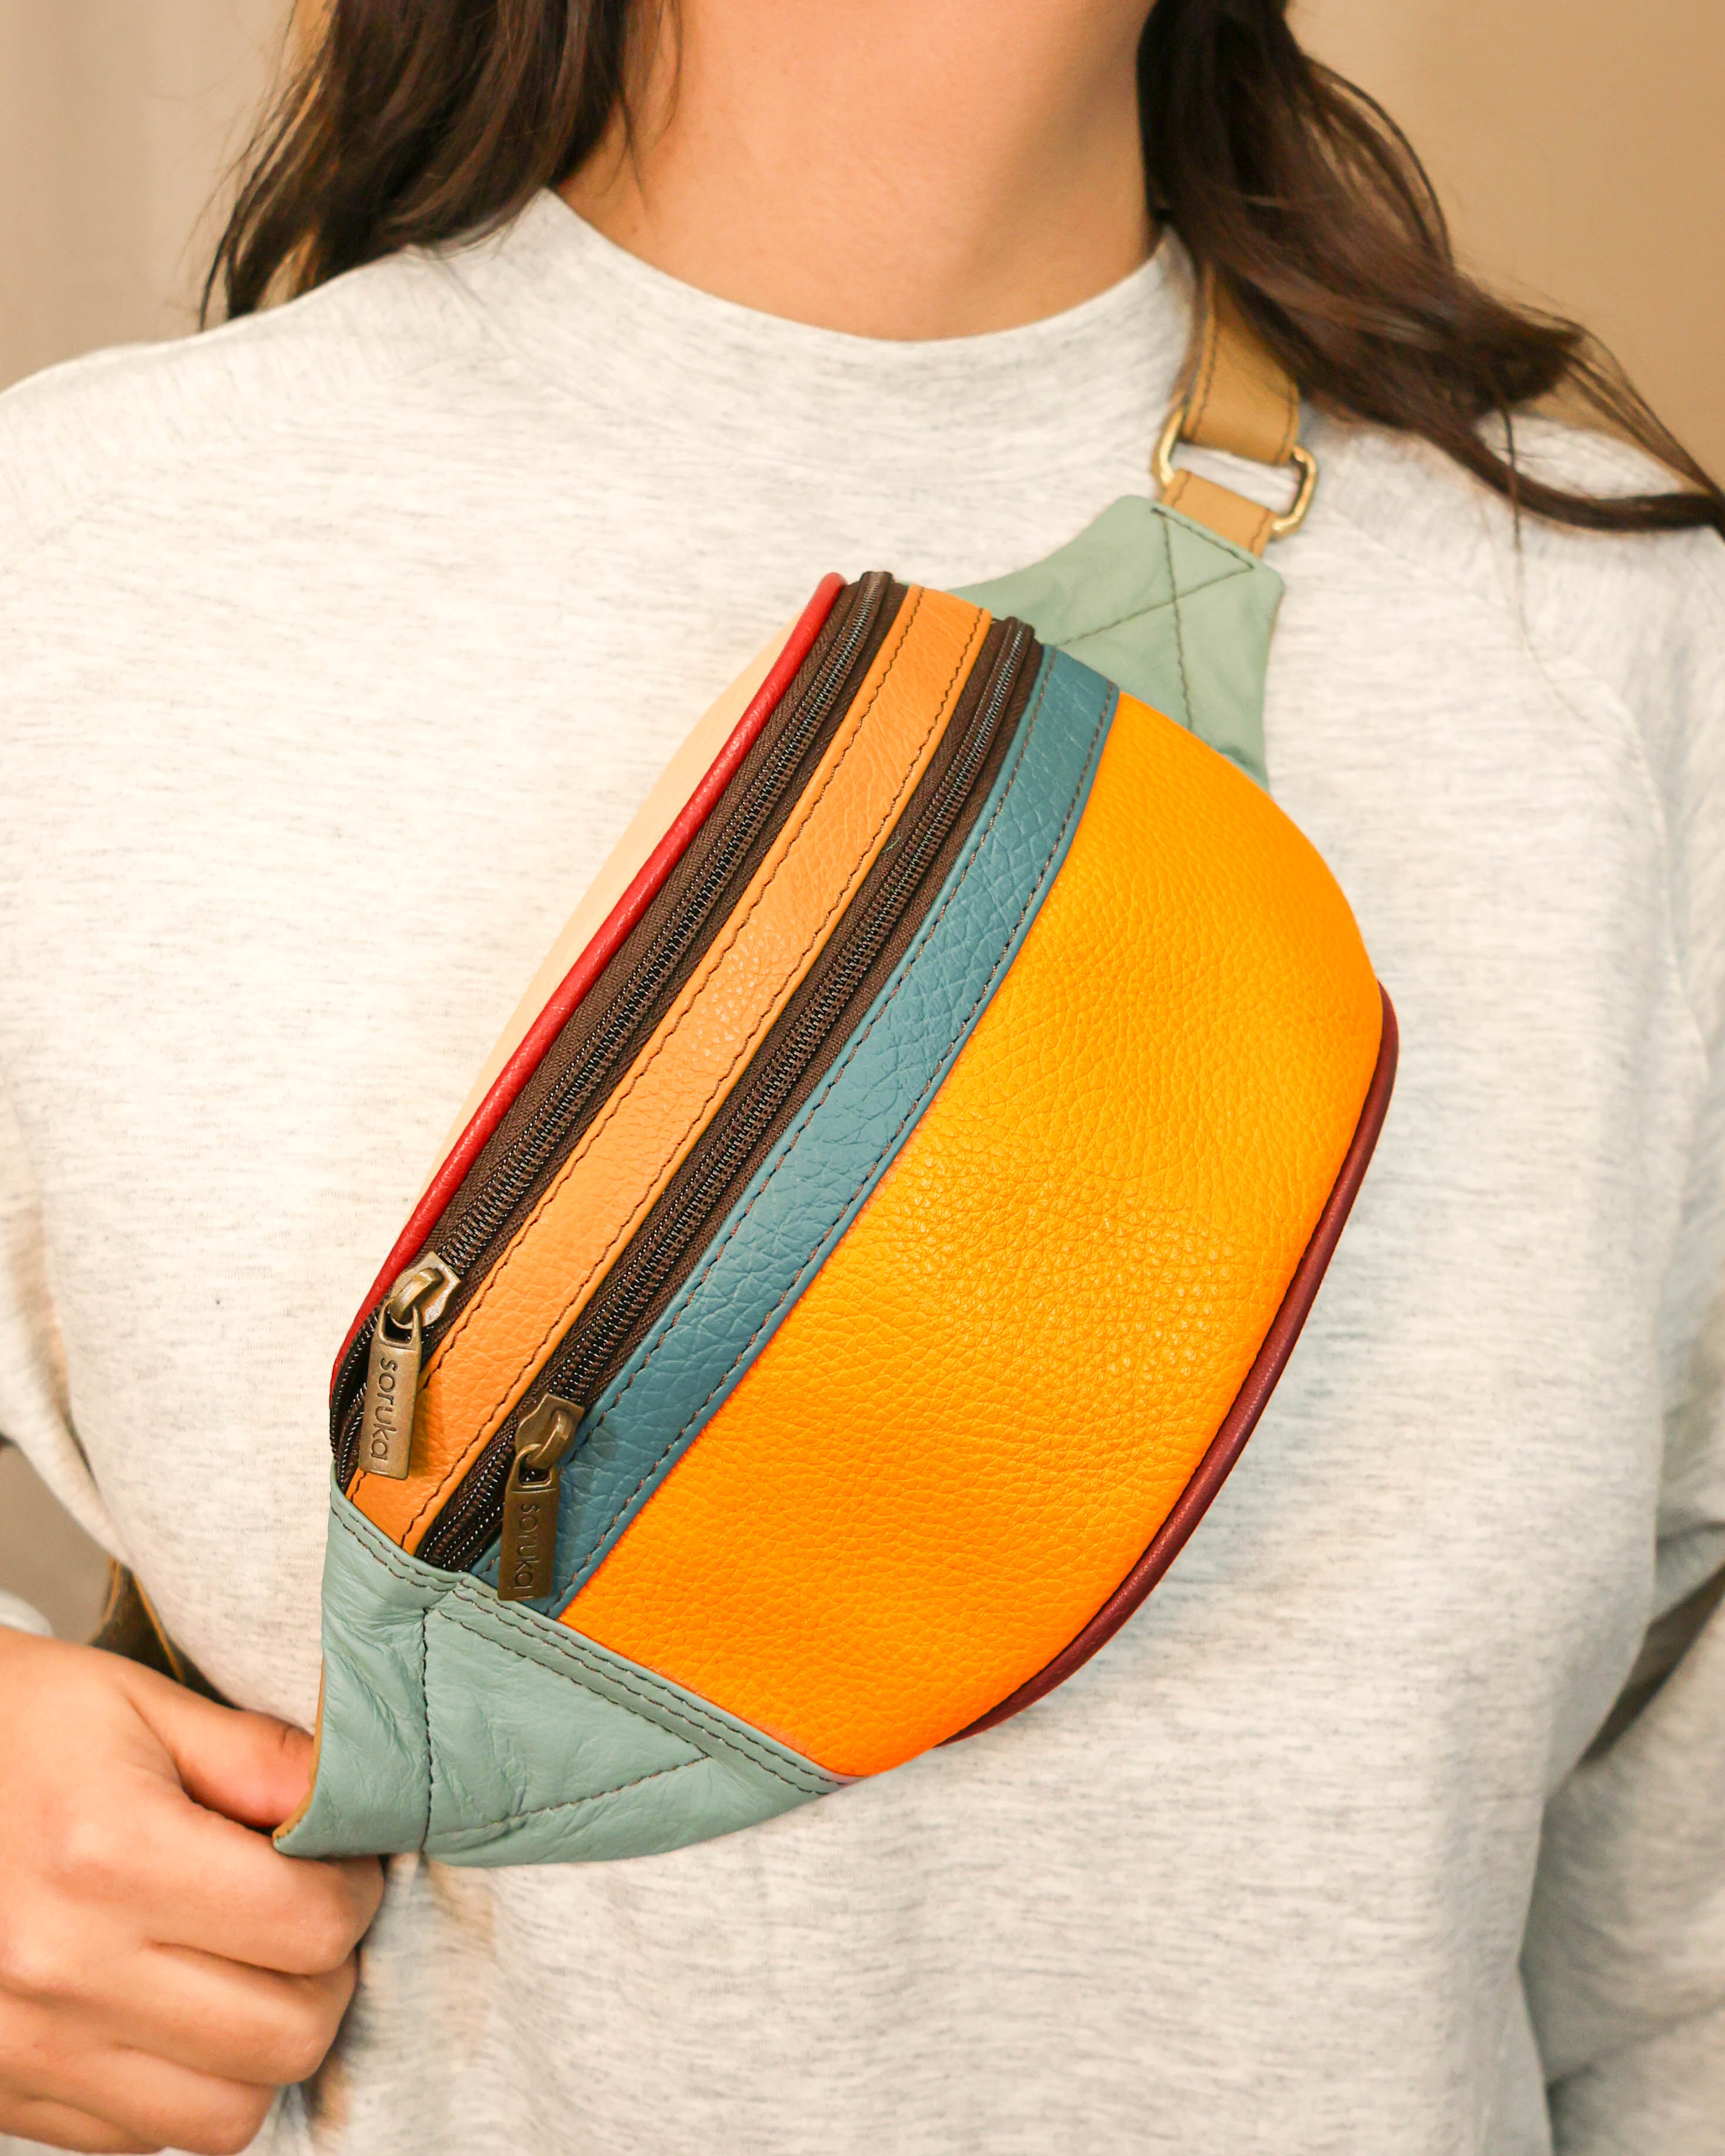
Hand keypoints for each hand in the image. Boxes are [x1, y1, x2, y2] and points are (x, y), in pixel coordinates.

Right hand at [0, 1627, 383, 2153]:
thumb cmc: (17, 1730)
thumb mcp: (136, 1702)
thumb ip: (256, 1755)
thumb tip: (355, 1801)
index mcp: (112, 1856)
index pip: (311, 1925)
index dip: (356, 1891)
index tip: (341, 1864)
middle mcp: (68, 1971)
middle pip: (287, 2036)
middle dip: (328, 1974)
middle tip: (308, 1919)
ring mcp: (31, 2050)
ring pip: (226, 2116)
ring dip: (263, 2048)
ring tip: (249, 1973)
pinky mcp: (9, 2096)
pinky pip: (144, 2139)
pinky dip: (187, 2087)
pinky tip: (176, 2012)